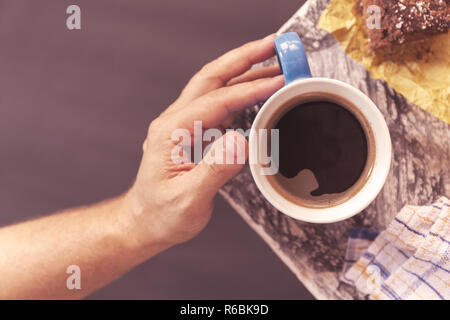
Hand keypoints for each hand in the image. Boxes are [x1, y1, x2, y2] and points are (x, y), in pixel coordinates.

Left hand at [121, 34, 282, 247]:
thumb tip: (241, 141)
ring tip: (273, 61)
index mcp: (171, 132)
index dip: (249, 89)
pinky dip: (241, 92)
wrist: (145, 221)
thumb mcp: (187, 199)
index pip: (216, 101)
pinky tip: (257, 90)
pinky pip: (219, 104)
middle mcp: (175, 121)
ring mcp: (184, 124)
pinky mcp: (193, 132)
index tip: (278, 81)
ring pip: (215, 86)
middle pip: (212, 77)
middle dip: (244, 58)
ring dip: (244, 70)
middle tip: (274, 44)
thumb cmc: (161, 213)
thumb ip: (214, 170)